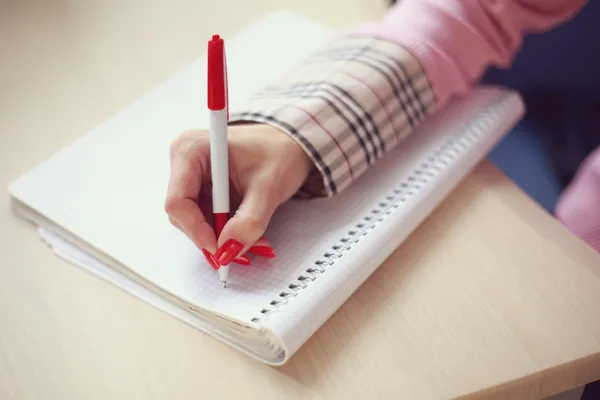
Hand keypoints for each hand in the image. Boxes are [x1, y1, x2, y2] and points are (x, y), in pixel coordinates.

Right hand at [164, 123, 312, 265]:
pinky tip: (248, 233)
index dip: (196, 230)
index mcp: (191, 150)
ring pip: (195, 222)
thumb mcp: (268, 187)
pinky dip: (227, 232)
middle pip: (184, 215)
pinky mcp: (203, 190)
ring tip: (255, 241)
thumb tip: (228, 250)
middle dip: (213, 236)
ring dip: (223, 237)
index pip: (178, 202)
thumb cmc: (279, 152)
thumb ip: (249, 220)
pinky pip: (207, 220)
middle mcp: (186, 162)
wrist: (291, 146)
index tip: (220, 249)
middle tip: (242, 249)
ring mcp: (193, 177)